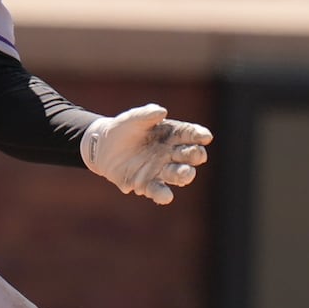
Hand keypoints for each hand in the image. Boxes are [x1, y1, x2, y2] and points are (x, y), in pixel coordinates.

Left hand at [80, 104, 211, 204]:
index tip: (205, 136)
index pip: (189, 134)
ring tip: (185, 172)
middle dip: (195, 155)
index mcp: (171, 135)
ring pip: (178, 175)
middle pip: (189, 156)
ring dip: (184, 175)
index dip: (198, 135)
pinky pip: (158, 191)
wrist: (102, 145)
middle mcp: (170, 154)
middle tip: (197, 154)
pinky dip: (163, 195)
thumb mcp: (132, 117)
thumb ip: (146, 114)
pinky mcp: (146, 184)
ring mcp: (160, 170)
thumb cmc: (123, 128)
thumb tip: (162, 112)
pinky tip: (166, 195)